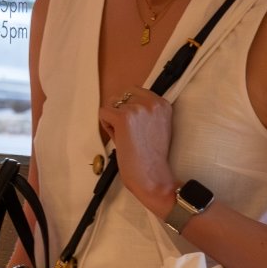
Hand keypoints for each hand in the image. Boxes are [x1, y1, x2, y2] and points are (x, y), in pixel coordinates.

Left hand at [98, 88, 176, 214]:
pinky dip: (105, 125)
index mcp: (163, 104)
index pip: (136, 91)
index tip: (135, 126)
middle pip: (122, 95)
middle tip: (128, 133)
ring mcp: (137, 108)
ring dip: (113, 120)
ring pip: (112, 104)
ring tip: (124, 138)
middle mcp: (152, 102)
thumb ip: (147, 113)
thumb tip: (124, 104)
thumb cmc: (152, 158)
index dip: (130, 107)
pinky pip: (103, 112)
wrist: (153, 176)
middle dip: (120, 111)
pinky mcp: (123, 117)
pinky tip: (117, 138)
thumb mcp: (158, 127)